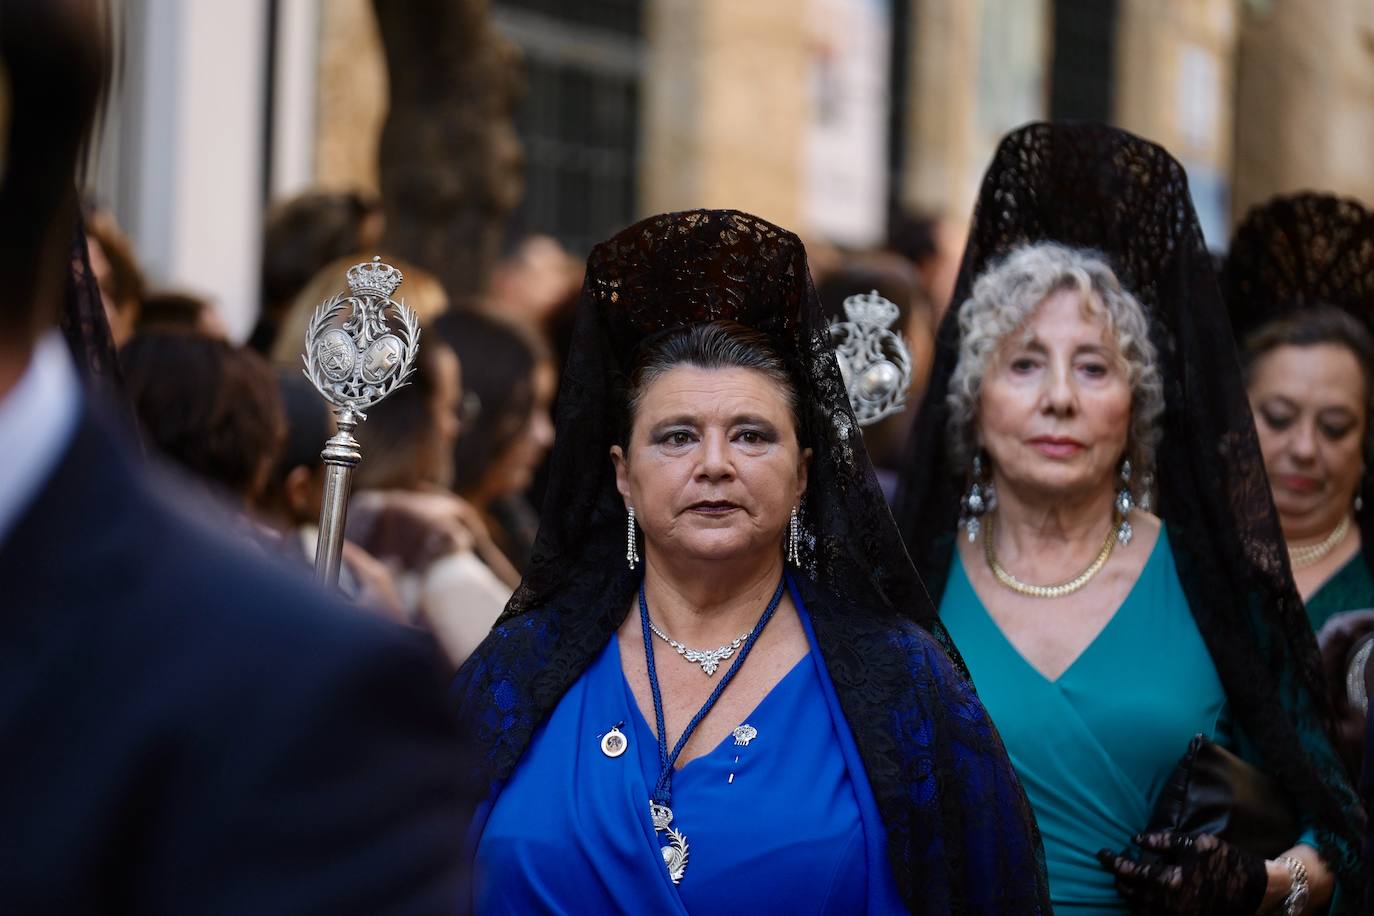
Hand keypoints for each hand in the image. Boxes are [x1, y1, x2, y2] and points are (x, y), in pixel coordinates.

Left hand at [1097, 832, 1267, 914]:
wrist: (1258, 892)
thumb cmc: (1227, 862)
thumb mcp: (1197, 844)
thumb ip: (1164, 841)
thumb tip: (1137, 839)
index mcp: (1171, 881)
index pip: (1129, 871)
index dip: (1112, 861)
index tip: (1101, 852)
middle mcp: (1169, 904)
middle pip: (1129, 891)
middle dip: (1118, 876)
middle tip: (1116, 862)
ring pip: (1137, 907)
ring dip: (1128, 892)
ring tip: (1127, 877)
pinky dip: (1141, 906)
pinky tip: (1143, 893)